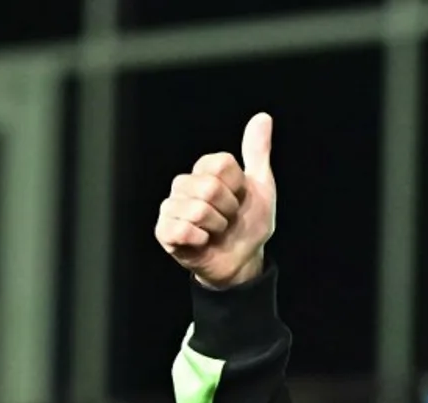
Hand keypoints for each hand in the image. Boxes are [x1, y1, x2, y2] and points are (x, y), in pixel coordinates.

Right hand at [155, 112, 276, 288]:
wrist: (243, 260)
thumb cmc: (249, 224)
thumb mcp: (261, 187)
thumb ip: (258, 152)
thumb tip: (263, 117)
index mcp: (205, 171)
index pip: (221, 164)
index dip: (239, 187)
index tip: (240, 199)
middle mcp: (184, 185)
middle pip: (209, 187)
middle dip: (229, 209)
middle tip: (229, 218)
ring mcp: (172, 207)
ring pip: (197, 209)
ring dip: (217, 226)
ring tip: (216, 230)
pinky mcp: (164, 231)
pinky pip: (182, 229)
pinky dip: (201, 239)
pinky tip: (202, 241)